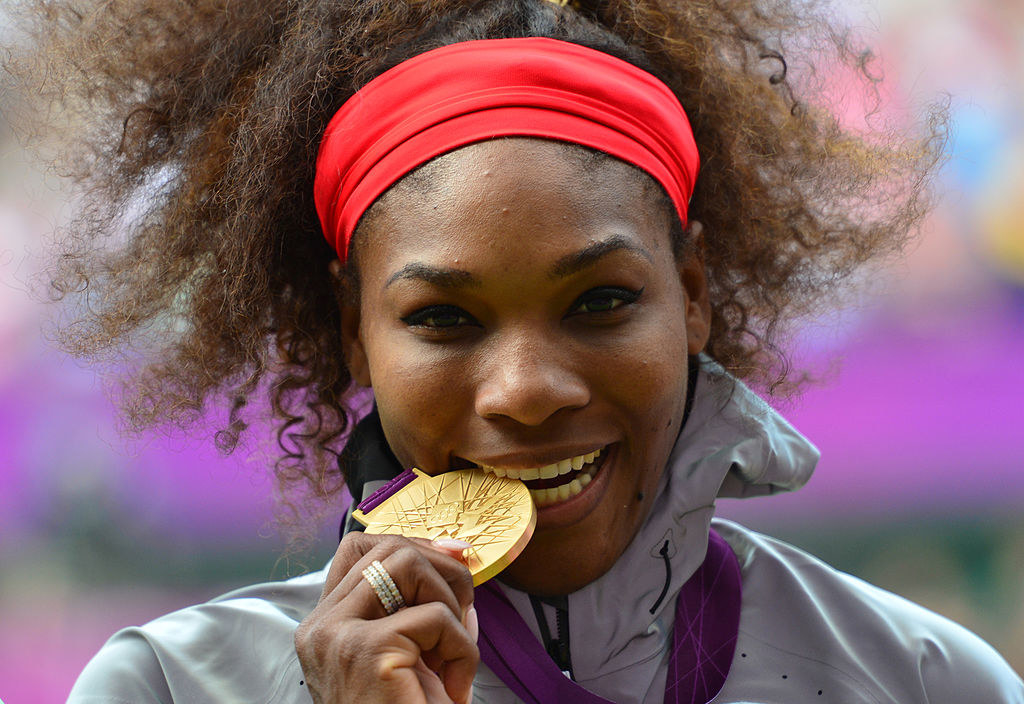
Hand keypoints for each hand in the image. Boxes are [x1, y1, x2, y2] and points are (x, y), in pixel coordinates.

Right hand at [294, 533, 477, 703]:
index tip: (450, 560)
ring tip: (453, 650)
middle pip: (386, 547)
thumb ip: (419, 605)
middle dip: (441, 569)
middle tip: (463, 611)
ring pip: (405, 564)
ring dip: (449, 601)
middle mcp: (320, 626)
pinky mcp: (367, 652)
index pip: (358, 548)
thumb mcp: (408, 652)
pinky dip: (460, 647)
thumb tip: (456, 553)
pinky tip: (453, 685)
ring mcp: (337, 636)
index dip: (411, 544)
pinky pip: (434, 617)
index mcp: (324, 624)